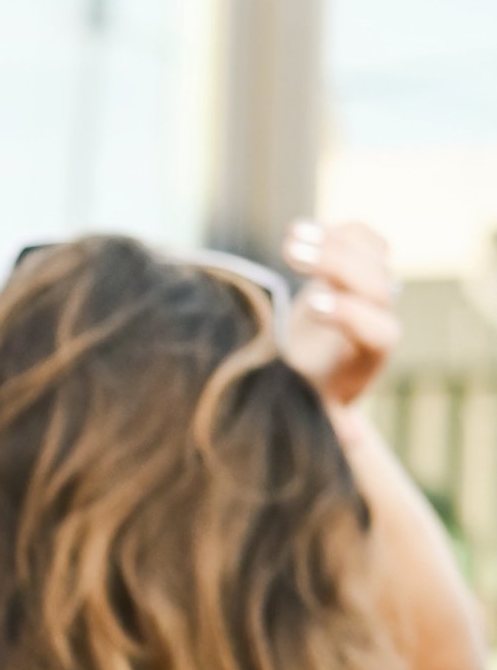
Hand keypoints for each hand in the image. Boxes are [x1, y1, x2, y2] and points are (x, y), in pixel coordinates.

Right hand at [283, 219, 397, 416]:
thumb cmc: (300, 397)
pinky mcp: (357, 266)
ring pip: (373, 255)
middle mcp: (378, 319)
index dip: (352, 315)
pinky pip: (363, 238)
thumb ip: (322, 422)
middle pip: (377, 284)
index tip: (313, 308)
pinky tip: (301, 233)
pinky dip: (338, 231)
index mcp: (370, 357)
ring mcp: (371, 289)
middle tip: (290, 254)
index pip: (380, 330)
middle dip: (337, 265)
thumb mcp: (305, 412)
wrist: (305, 371)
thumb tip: (349, 439)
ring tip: (289, 240)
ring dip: (333, 242)